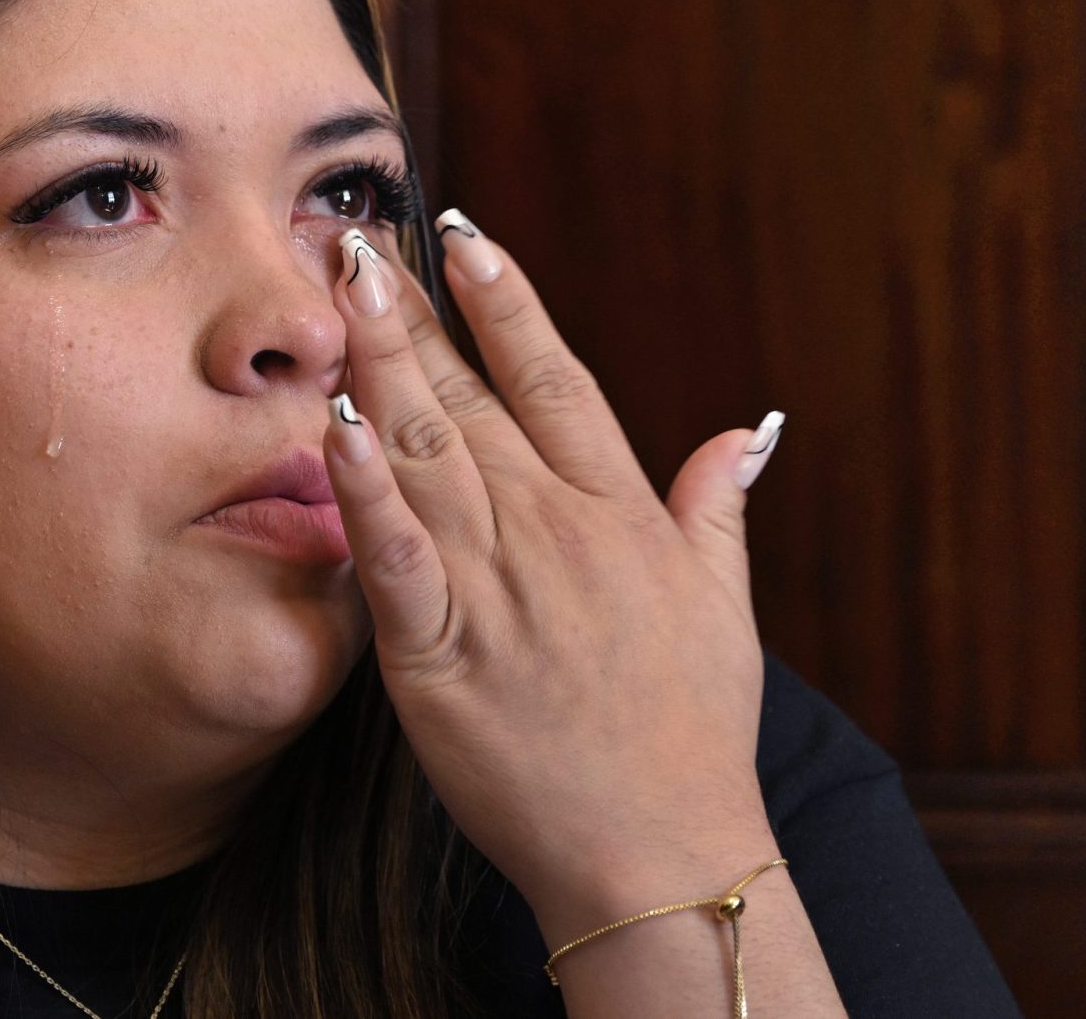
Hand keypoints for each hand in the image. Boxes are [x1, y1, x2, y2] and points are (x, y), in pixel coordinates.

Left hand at [323, 215, 785, 934]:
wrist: (664, 853)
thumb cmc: (691, 732)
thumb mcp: (722, 604)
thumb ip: (719, 505)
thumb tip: (751, 426)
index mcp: (617, 513)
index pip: (557, 378)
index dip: (507, 301)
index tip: (466, 233)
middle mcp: (556, 532)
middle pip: (473, 399)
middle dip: (415, 312)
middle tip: (361, 238)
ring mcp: (499, 589)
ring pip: (428, 454)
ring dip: (382, 365)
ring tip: (342, 289)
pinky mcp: (442, 656)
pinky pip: (397, 559)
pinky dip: (364, 493)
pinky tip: (335, 427)